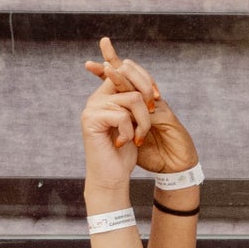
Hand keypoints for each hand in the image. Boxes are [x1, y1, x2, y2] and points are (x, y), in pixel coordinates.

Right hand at [80, 74, 146, 197]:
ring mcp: (93, 107)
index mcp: (107, 94)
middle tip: (152, 112)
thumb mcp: (136, 120)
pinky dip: (129, 132)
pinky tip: (122, 144)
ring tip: (138, 137)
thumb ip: (137, 98)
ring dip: (143, 120)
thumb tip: (146, 82)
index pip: (126, 68)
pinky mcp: (91, 119)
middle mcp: (98, 97)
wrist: (112, 179)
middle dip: (148, 94)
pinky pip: (122, 115)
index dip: (146, 79)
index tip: (157, 97)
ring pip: (132, 98)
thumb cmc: (125, 153)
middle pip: (129, 75)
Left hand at [86, 36, 197, 179]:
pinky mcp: (165, 115)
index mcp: (134, 106)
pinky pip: (150, 103)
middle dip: (115, 60)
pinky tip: (129, 93)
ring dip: (124, 75)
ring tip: (108, 68)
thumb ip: (117, 127)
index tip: (87, 64)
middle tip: (102, 45)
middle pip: (130, 74)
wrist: (173, 166)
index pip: (118, 85)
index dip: (106, 72)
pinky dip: (138, 97)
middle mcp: (146, 101)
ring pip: (139, 83)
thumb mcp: (129, 139)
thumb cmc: (152, 154)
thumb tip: (99, 123)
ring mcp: (157, 105)